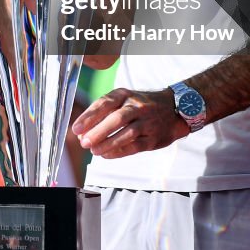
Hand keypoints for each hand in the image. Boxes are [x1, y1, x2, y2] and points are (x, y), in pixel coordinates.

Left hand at [71, 87, 188, 158]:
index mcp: (125, 94)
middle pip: (117, 118)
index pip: (105, 103)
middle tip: (83, 142)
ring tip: (93, 150)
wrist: (174, 109)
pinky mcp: (154, 138)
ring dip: (108, 143)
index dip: (89, 116)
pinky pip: (135, 146)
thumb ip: (104, 112)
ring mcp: (148, 122)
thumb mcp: (123, 99)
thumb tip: (82, 131)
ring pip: (127, 133)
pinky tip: (106, 155)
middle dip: (98, 131)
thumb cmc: (140, 106)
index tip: (76, 128)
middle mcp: (137, 106)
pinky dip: (119, 151)